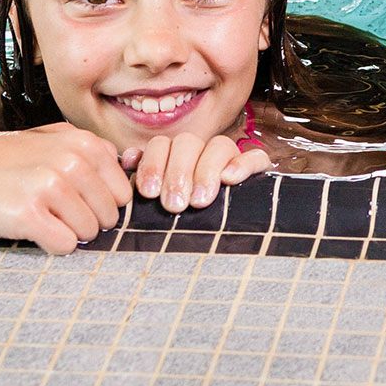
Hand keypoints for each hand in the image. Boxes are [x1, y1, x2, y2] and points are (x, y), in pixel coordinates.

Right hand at [0, 123, 133, 253]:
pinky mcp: (29, 214)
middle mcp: (74, 162)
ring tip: (38, 215)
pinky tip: (29, 227)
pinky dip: (50, 245)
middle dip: (84, 220)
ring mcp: (52, 187)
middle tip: (51, 210)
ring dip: (65, 233)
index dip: (99, 203)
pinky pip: (65, 246)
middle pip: (109, 217)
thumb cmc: (4, 159)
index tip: (73, 200)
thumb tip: (127, 170)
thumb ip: (92, 153)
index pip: (122, 194)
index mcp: (86, 144)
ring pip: (89, 233)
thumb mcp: (55, 139)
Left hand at [126, 133, 271, 212]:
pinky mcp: (256, 169)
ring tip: (200, 201)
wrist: (227, 242)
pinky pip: (255, 157)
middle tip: (174, 205)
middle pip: (188, 143)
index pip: (162, 145)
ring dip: (206, 171)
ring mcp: (230, 159)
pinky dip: (242, 164)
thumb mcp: (160, 205)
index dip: (152, 164)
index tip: (149, 193)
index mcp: (175, 157)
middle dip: (177, 173)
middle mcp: (201, 153)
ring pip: (219, 145)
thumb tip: (128, 159)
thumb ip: (146, 181)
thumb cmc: (183, 224)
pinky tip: (230, 179)